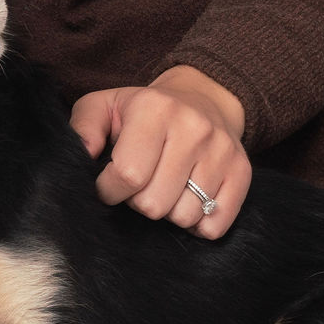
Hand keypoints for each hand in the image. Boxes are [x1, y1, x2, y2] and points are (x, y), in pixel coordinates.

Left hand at [69, 66, 250, 239]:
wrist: (203, 97)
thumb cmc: (144, 109)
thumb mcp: (105, 106)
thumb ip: (83, 128)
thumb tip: (82, 155)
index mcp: (154, 109)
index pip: (127, 174)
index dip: (109, 190)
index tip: (108, 184)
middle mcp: (193, 128)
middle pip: (154, 203)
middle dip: (137, 202)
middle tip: (139, 184)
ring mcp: (221, 151)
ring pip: (184, 217)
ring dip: (167, 212)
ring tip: (164, 188)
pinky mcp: (242, 172)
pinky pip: (215, 226)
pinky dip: (197, 224)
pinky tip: (187, 199)